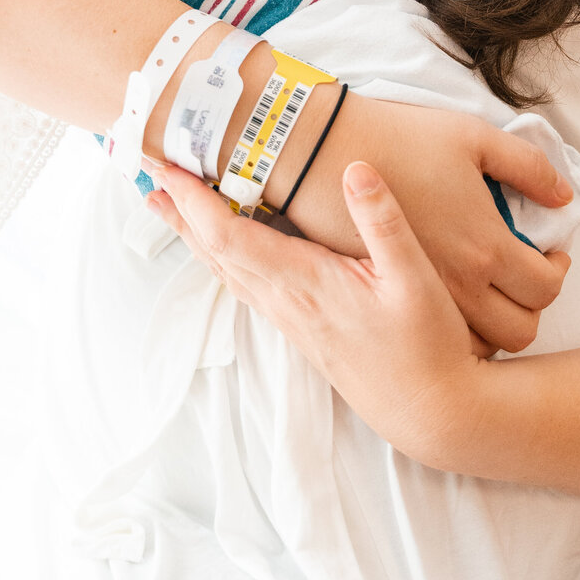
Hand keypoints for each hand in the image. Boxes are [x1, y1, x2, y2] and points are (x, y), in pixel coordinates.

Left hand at [149, 160, 488, 466]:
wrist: (431, 412)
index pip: (230, 238)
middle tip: (148, 170)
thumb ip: (384, 222)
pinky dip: (221, 251)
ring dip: (194, 231)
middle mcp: (286, 302)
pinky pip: (244, 281)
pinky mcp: (299, 326)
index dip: (194, 202)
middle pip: (214, 252)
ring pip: (226, 268)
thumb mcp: (416, 278)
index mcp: (306, 284)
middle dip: (179, 210)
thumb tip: (356, 168)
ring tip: (170, 201)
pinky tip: (222, 242)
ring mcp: (289, 317)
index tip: (168, 168)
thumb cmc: (427, 346)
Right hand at [278, 94, 571, 351]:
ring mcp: (422, 297)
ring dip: (496, 323)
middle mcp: (459, 284)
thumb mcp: (475, 137)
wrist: (325, 152)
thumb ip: (529, 166)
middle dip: (532, 306)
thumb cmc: (401, 137)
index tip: (549, 254)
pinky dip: (457, 330)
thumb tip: (565, 196)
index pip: (544, 288)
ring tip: (491, 290)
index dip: (557, 272)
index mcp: (484, 246)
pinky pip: (438, 338)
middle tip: (525, 276)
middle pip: (519, 330)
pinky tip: (453, 296)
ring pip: (481, 345)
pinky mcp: (390, 298)